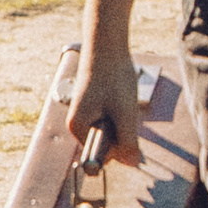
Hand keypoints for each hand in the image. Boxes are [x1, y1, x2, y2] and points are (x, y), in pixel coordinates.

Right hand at [67, 49, 143, 167]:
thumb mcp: (125, 113)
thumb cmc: (114, 77)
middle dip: (121, 132)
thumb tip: (132, 164)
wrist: (107, 44)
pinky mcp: (92, 104)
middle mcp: (76, 123)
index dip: (119, 148)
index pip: (102, 156)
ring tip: (121, 98)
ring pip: (111, 130)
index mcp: (77, 128)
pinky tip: (119, 93)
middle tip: (124, 108)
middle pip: (107, 143)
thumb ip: (128, 142)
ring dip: (122, 120)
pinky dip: (120, 110)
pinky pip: (110, 118)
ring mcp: (83, 113)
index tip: (124, 126)